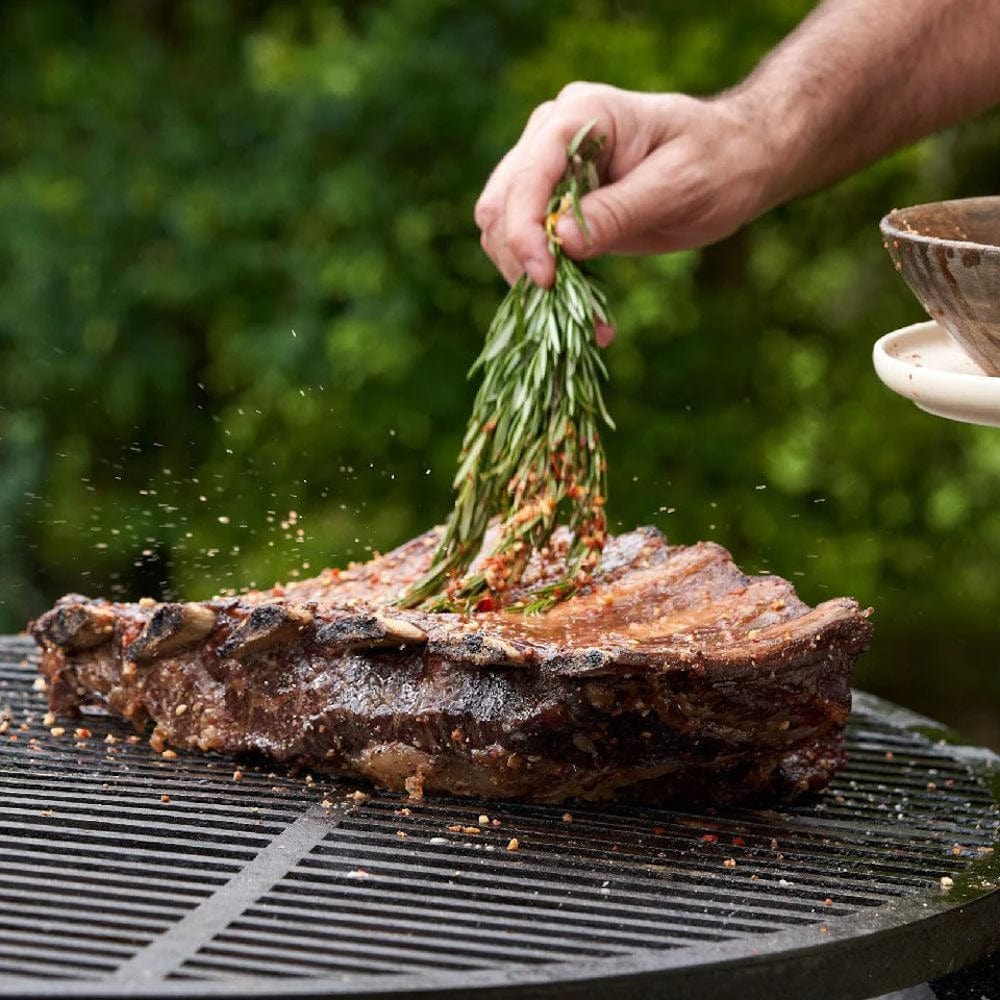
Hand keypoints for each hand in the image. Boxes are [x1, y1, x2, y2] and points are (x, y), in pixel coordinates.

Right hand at [475, 82, 778, 292]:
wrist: (737, 162)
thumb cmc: (718, 159)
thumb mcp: (677, 184)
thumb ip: (620, 210)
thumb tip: (561, 242)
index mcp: (581, 114)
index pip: (527, 174)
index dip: (524, 231)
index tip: (546, 279)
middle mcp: (551, 137)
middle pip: (500, 204)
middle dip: (521, 260)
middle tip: (562, 304)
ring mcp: (549, 172)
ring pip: (503, 232)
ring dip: (532, 281)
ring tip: (588, 321)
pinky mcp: (557, 208)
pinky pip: (533, 251)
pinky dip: (552, 288)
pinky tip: (594, 320)